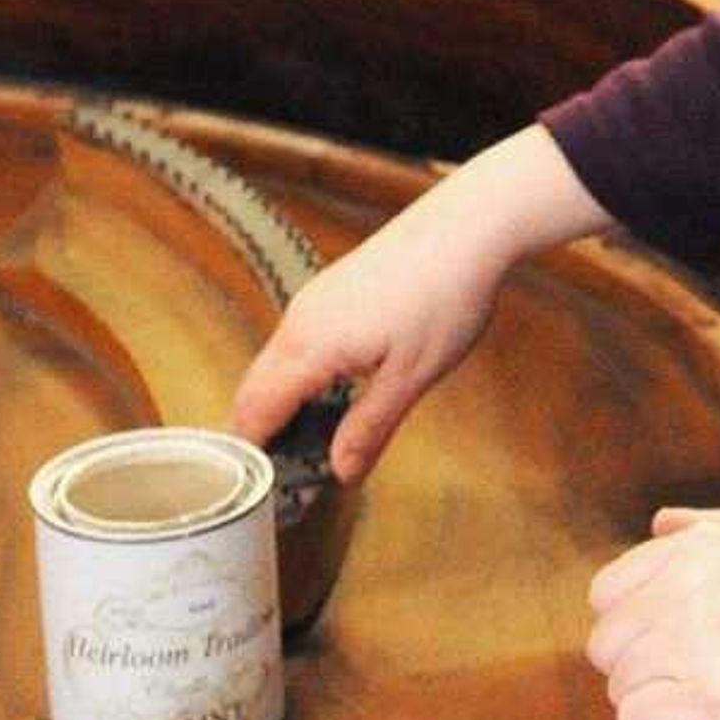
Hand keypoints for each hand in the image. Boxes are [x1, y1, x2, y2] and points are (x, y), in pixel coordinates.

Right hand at [230, 127, 612, 478]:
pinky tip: (330, 395)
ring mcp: (312, 302)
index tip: (262, 491)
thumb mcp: (411, 378)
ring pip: (273, 365)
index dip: (253, 454)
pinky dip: (296, 378)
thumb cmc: (445, 298)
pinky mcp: (329, 291)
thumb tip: (342, 472)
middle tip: (285, 476)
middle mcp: (298, 322)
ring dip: (279, 405)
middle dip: (260, 434)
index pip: (255, 412)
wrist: (466, 228)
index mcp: (310, 348)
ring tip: (309, 444)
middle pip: (254, 390)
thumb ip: (369, 428)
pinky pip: (294, 344)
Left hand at [584, 507, 719, 719]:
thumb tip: (661, 523)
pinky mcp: (709, 702)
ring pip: (621, 688)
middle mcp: (695, 587)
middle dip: (646, 673)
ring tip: (714, 713)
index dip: (641, 630)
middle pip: (610, 644)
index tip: (682, 651)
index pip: (612, 591)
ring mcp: (700, 644)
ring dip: (659, 710)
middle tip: (702, 687)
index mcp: (707, 550)